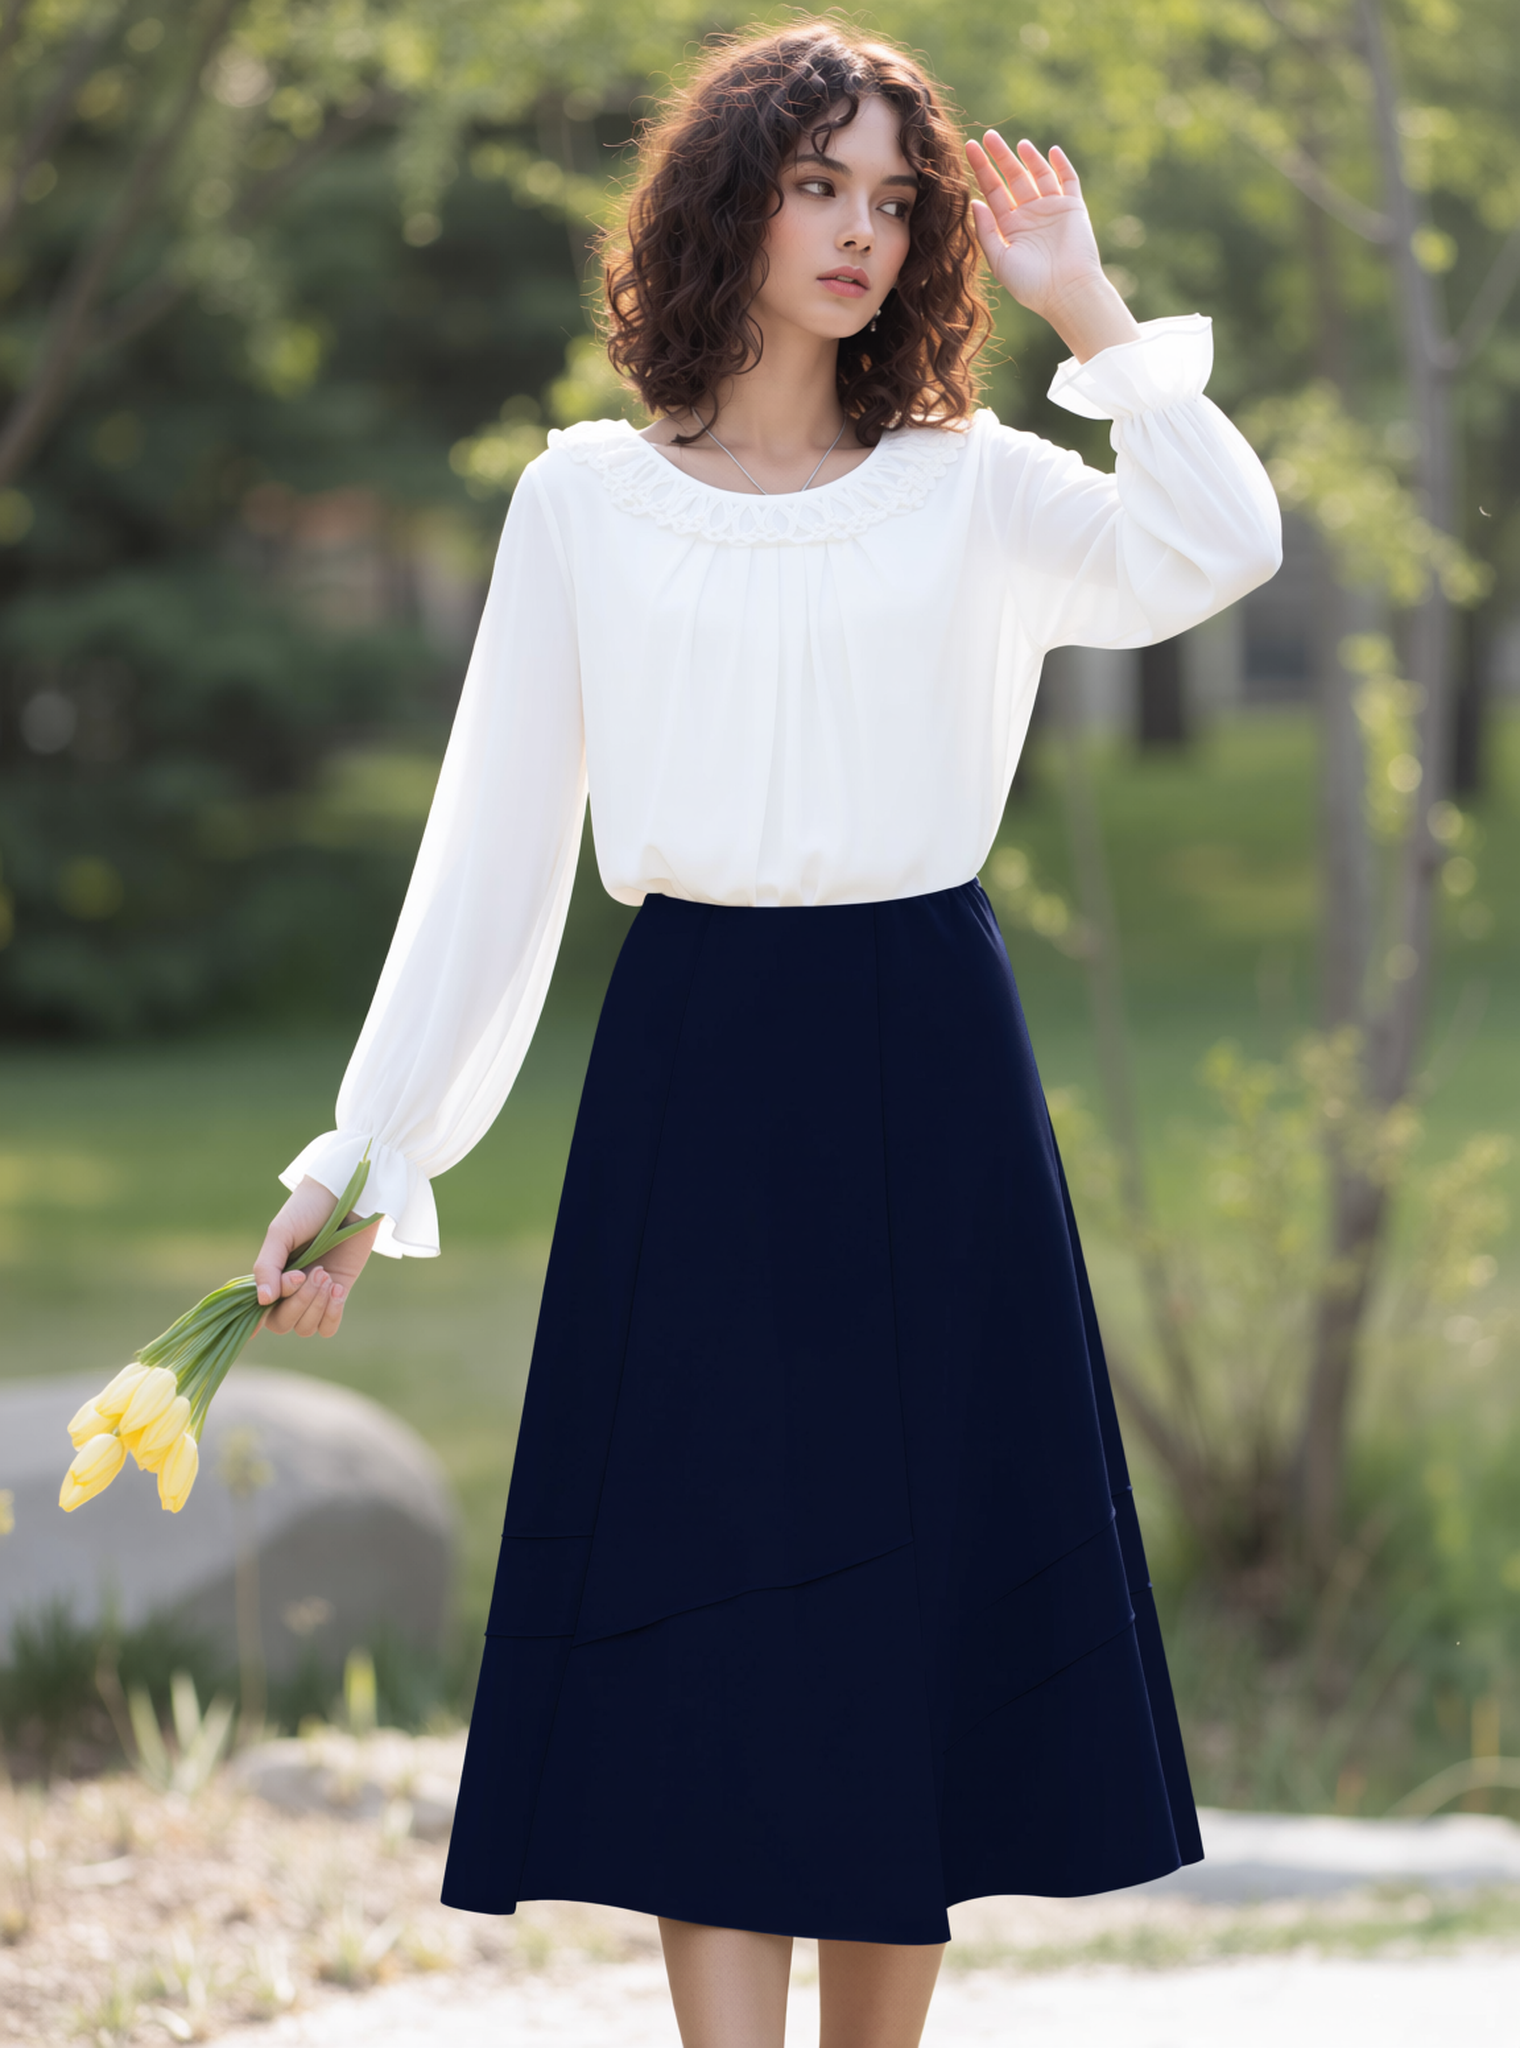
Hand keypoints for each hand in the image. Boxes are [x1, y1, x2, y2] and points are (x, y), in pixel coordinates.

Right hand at [253, 1175, 380, 1339]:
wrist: (346, 1197)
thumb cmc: (308, 1210)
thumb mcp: (281, 1234)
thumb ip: (267, 1266)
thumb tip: (262, 1301)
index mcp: (270, 1276)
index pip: (259, 1313)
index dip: (265, 1313)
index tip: (287, 1283)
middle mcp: (289, 1291)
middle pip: (283, 1323)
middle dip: (298, 1302)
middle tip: (315, 1271)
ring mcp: (314, 1294)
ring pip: (305, 1328)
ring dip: (315, 1306)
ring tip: (326, 1274)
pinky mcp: (338, 1293)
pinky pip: (328, 1327)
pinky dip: (331, 1315)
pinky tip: (337, 1289)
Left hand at [967, 133, 1138, 361]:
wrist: (1066, 293)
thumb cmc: (1031, 284)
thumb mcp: (1000, 259)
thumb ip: (986, 231)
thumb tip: (974, 202)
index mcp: (1010, 227)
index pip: (992, 191)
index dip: (982, 170)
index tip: (969, 149)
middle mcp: (1029, 215)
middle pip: (1012, 178)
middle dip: (1000, 157)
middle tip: (988, 136)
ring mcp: (1052, 209)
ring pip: (1039, 175)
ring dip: (1029, 158)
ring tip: (1017, 144)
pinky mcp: (1073, 208)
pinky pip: (1068, 181)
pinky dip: (1061, 165)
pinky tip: (1052, 151)